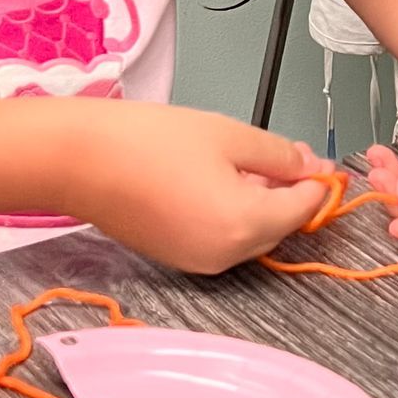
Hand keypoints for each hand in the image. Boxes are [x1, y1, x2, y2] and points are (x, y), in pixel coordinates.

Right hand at [66, 103, 333, 274]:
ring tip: (247, 161)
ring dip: (260, 203)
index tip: (319, 159)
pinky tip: (217, 181)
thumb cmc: (149, 141)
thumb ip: (279, 156)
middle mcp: (226, 255)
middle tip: (286, 153)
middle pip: (280, 227)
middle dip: (289, 192)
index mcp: (245, 225)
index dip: (318, 182)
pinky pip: (221, 239)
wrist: (78, 161)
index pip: (303, 209)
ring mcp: (199, 262)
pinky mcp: (176, 258)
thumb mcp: (229, 135)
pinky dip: (231, 214)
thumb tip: (311, 168)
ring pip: (251, 235)